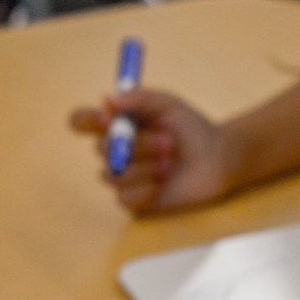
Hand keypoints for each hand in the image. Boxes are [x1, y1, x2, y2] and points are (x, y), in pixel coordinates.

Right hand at [69, 89, 229, 214]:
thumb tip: (107, 99)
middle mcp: (116, 151)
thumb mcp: (168, 105)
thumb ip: (139, 97)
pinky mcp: (137, 201)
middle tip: (168, 142)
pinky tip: (162, 184)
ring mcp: (125, 177)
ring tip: (170, 162)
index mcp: (117, 126)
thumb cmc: (193, 129)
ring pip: (111, 176)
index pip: (82, 121)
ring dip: (144, 168)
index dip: (87, 120)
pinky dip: (143, 190)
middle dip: (138, 145)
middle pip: (100, 150)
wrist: (218, 158)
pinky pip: (123, 199)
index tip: (108, 118)